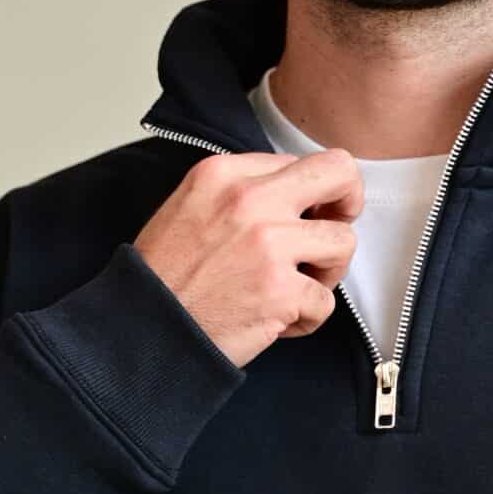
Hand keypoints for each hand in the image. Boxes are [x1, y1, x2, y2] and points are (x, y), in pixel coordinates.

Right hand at [134, 147, 364, 365]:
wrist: (143, 330)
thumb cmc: (164, 277)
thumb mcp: (190, 207)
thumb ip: (240, 191)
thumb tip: (294, 196)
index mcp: (225, 174)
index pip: (298, 163)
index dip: (308, 194)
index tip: (300, 218)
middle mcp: (249, 200)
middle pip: (337, 172)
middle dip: (349, 200)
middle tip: (334, 228)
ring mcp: (269, 244)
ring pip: (343, 241)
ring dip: (328, 271)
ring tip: (297, 288)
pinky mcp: (281, 290)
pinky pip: (326, 302)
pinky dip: (306, 319)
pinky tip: (277, 323)